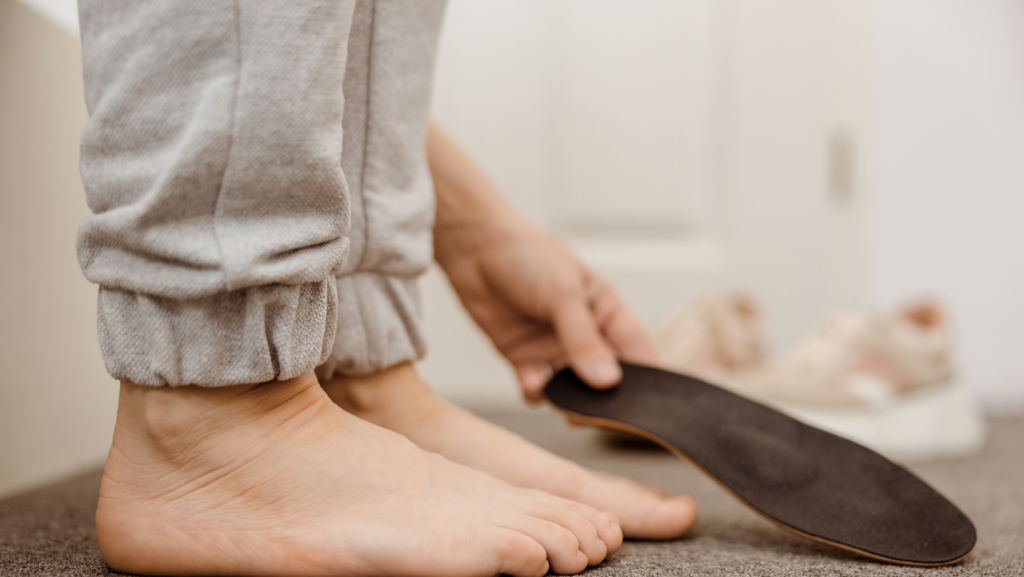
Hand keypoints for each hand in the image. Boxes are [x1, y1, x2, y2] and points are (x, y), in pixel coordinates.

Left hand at [435, 218, 658, 401]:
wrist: (474, 248)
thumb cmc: (526, 256)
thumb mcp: (563, 294)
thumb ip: (584, 340)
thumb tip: (608, 381)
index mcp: (605, 310)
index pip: (637, 350)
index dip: (645, 379)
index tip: (644, 405)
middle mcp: (584, 332)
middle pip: (605, 377)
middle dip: (605, 398)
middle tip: (601, 417)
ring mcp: (553, 346)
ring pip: (571, 388)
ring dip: (569, 401)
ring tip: (566, 407)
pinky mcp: (522, 356)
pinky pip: (536, 387)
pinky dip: (536, 393)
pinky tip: (533, 384)